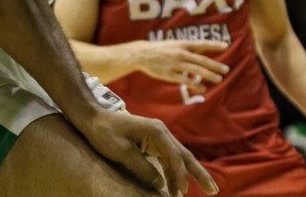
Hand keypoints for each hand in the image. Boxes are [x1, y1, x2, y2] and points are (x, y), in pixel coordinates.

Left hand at [80, 110, 216, 195]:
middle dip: (198, 173)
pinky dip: (172, 173)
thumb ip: (142, 168)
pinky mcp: (151, 142)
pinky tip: (175, 187)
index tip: (182, 193)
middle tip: (213, 191)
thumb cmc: (105, 132)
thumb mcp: (122, 152)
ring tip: (196, 193)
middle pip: (184, 155)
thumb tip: (160, 184)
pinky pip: (167, 159)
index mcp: (156, 131)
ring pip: (178, 158)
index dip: (180, 176)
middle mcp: (161, 132)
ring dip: (185, 176)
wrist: (92, 117)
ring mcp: (157, 136)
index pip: (174, 156)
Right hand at [129, 40, 228, 92]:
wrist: (141, 54)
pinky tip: (203, 88)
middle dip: (215, 65)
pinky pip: (185, 80)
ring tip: (219, 79)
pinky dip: (195, 84)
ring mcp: (176, 64)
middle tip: (226, 70)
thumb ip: (188, 49)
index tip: (225, 46)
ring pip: (196, 70)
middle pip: (201, 60)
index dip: (213, 45)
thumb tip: (203, 52)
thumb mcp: (174, 44)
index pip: (201, 44)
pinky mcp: (170, 74)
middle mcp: (180, 53)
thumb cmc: (160, 49)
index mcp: (182, 44)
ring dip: (209, 75)